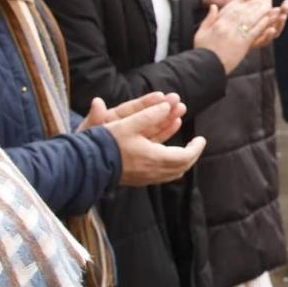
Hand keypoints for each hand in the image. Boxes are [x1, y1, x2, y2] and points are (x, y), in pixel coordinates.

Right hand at [89, 95, 203, 186]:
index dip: (196, 148)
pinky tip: (165, 156)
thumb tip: (167, 106)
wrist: (86, 164)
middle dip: (191, 155)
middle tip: (196, 144)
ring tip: (184, 149)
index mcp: (154, 157)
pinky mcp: (137, 180)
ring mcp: (145, 178)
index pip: (185, 156)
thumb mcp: (129, 123)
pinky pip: (161, 176)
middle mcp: (152, 171)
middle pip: (181, 167)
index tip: (201, 139)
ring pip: (172, 173)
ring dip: (181, 161)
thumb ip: (149, 115)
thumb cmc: (107, 143)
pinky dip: (169, 166)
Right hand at [194, 0, 283, 71]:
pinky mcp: (243, 43)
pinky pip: (254, 31)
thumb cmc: (203, 50)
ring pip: (251, 19)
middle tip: (266, 0)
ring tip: (270, 7)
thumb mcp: (201, 32)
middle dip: (257, 4)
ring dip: (262, 12)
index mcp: (219, 23)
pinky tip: (269, 20)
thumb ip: (208, 19)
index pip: (234, 8)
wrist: (206, 66)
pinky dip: (262, 24)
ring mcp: (236, 34)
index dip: (245, 3)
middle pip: (245, 11)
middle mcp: (228, 26)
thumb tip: (214, 6)